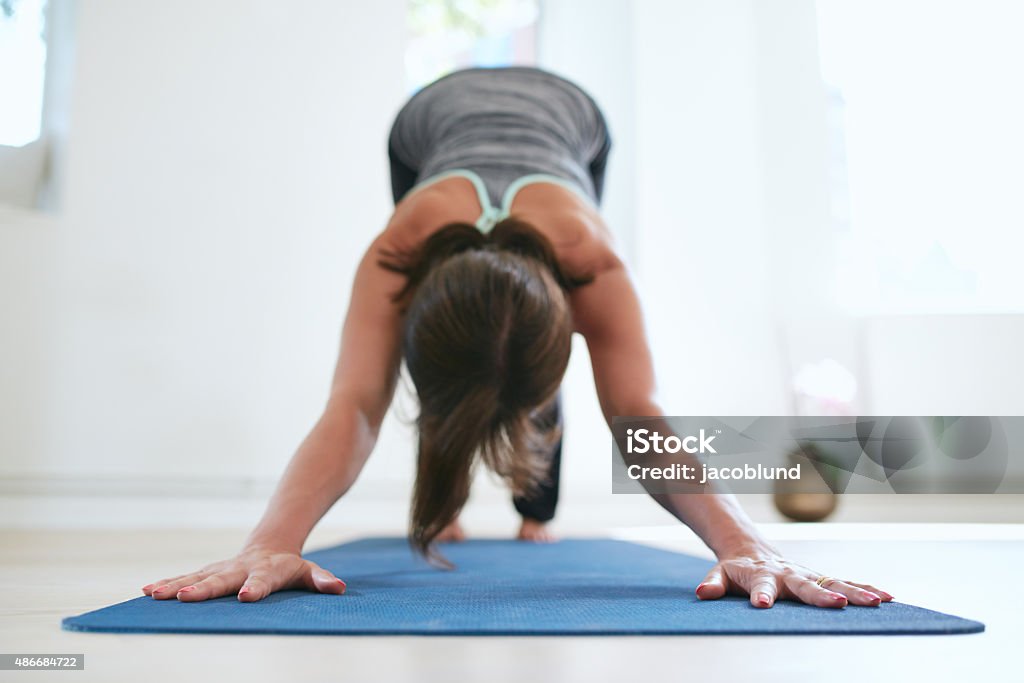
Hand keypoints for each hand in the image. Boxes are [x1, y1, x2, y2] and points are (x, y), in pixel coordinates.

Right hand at [141, 546, 346, 602]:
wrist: (271, 544)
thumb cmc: (291, 566)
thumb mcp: (310, 572)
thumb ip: (322, 580)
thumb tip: (339, 588)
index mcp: (267, 571)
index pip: (262, 582)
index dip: (255, 588)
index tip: (245, 597)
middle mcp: (241, 568)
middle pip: (221, 580)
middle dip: (203, 589)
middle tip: (184, 597)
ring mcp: (222, 569)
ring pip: (197, 576)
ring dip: (175, 585)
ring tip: (155, 595)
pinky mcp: (209, 571)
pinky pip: (186, 577)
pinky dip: (167, 583)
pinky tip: (147, 591)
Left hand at [695, 550, 892, 608]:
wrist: (751, 548)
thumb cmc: (736, 568)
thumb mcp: (719, 574)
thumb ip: (713, 584)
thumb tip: (703, 592)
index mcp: (761, 574)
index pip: (760, 585)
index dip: (761, 594)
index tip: (762, 604)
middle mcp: (788, 573)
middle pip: (805, 585)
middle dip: (820, 594)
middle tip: (837, 603)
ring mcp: (807, 574)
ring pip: (833, 582)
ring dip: (854, 592)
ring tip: (876, 603)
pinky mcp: (821, 577)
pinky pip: (846, 582)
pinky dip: (866, 589)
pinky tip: (888, 598)